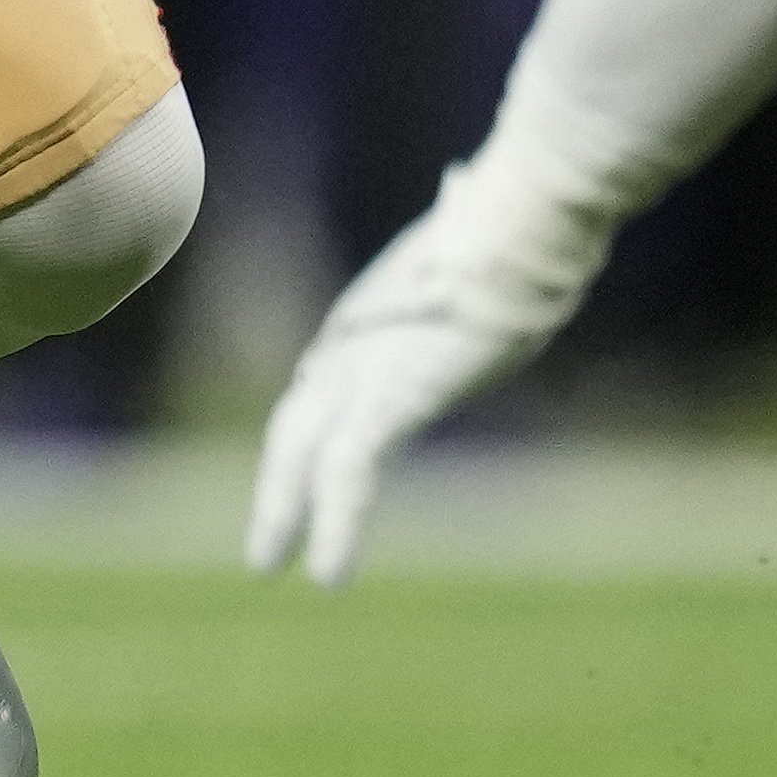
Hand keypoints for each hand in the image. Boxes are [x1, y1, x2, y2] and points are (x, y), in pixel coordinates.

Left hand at [244, 160, 612, 587]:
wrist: (512, 228)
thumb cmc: (506, 229)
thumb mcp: (473, 256)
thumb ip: (460, 257)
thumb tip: (475, 201)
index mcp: (367, 323)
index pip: (321, 390)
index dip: (303, 435)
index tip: (297, 472)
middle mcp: (348, 347)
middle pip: (294, 427)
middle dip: (278, 487)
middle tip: (263, 544)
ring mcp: (358, 372)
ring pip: (301, 456)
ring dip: (283, 514)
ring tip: (269, 565)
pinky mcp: (384, 400)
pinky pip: (345, 477)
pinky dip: (334, 527)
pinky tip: (328, 575)